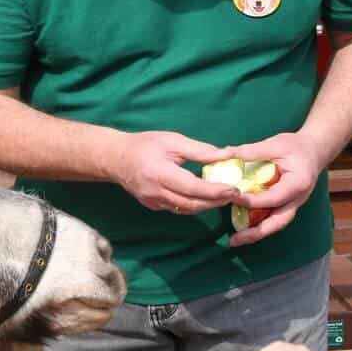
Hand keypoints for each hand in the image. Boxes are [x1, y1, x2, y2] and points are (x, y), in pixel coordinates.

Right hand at [108, 130, 240, 214]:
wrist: (116, 159)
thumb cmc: (144, 144)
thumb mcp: (172, 140)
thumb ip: (199, 150)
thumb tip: (226, 155)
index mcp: (160, 173)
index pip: (193, 187)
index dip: (215, 191)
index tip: (235, 189)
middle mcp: (156, 192)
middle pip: (192, 204)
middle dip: (216, 201)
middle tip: (236, 195)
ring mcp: (153, 202)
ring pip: (186, 210)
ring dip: (207, 205)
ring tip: (225, 197)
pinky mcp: (153, 206)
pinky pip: (178, 208)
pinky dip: (194, 205)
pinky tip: (206, 198)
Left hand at [218, 131, 332, 246]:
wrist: (314, 151)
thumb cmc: (296, 146)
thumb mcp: (275, 144)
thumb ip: (251, 151)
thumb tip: (224, 154)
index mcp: (297, 184)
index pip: (273, 198)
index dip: (252, 201)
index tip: (232, 197)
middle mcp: (298, 199)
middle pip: (278, 222)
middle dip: (256, 233)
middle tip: (234, 240)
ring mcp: (294, 205)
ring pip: (276, 224)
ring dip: (256, 233)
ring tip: (235, 240)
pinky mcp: (287, 205)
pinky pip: (273, 218)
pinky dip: (259, 225)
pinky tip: (242, 228)